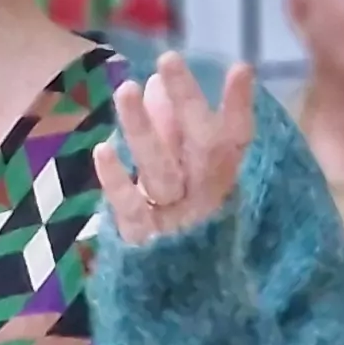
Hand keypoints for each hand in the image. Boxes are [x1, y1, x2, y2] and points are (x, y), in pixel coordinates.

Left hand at [98, 53, 255, 245]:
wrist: (173, 286)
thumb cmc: (176, 211)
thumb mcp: (180, 169)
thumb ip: (171, 129)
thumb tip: (153, 83)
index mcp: (221, 174)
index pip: (237, 138)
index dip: (239, 105)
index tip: (241, 68)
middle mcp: (205, 195)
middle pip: (203, 145)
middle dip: (187, 99)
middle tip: (168, 58)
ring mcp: (176, 218)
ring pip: (162, 172)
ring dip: (144, 129)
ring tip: (126, 88)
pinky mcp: (145, 238)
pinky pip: (131, 207)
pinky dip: (116, 179)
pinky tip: (102, 149)